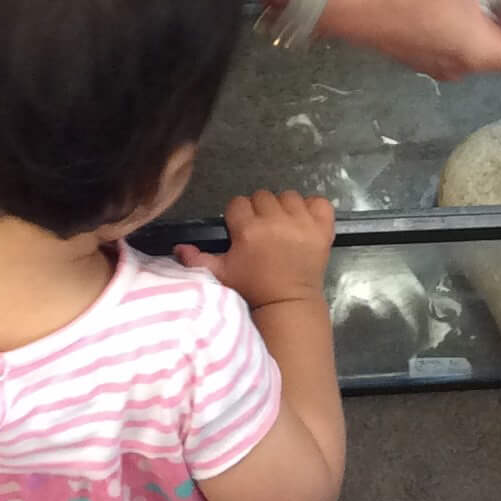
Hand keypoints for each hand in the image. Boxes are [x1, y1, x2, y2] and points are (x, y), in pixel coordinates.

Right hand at [176, 190, 335, 307]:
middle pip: (263, 196)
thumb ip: (197, 260)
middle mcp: (276, 221)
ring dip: (285, 208)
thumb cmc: (252, 288)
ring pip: (289, 196)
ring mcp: (302, 223)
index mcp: (248, 230)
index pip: (238, 203)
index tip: (242, 231)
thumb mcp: (221, 275)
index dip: (239, 217)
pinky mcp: (323, 228)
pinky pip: (319, 202)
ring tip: (283, 227)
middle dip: (261, 211)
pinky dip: (312, 209)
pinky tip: (305, 222)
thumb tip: (178, 247)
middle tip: (263, 231)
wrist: (288, 304)